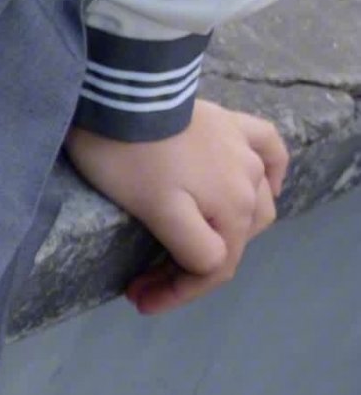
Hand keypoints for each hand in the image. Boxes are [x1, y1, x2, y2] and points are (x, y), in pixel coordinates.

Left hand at [66, 99, 288, 315]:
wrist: (122, 93)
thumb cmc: (129, 158)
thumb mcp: (156, 212)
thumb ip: (193, 246)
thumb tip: (212, 264)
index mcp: (234, 209)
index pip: (214, 268)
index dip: (177, 292)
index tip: (138, 300)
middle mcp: (251, 183)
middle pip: (230, 241)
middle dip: (189, 268)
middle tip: (144, 278)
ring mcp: (245, 151)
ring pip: (252, 205)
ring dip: (222, 231)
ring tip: (184, 242)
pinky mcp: (233, 124)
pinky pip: (269, 151)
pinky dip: (272, 174)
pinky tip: (266, 184)